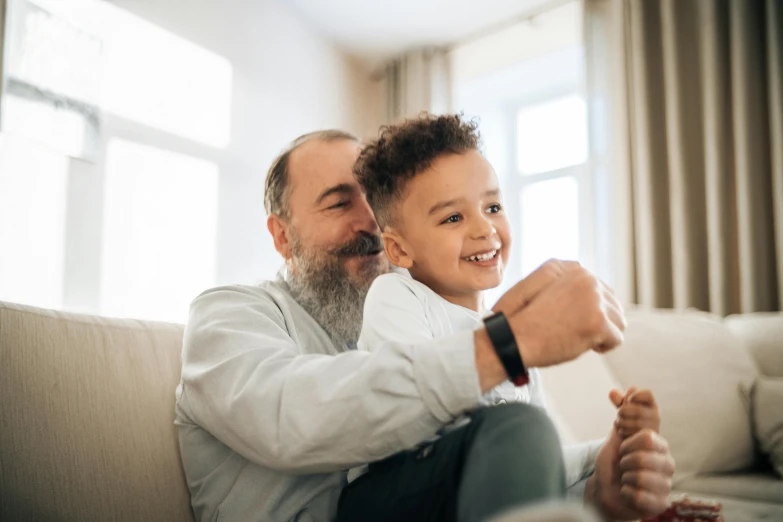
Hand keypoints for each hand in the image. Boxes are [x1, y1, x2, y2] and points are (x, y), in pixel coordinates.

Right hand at [500, 260, 626, 367]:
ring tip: (579, 337)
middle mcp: (587, 278)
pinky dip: (602, 347)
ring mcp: (594, 299)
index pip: (600, 289)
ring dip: (603, 333)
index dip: (588, 308)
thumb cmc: (520, 319)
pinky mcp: (598, 322)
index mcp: (572, 269)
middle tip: (573, 330)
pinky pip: (616, 338)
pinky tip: (583, 345)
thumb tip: (589, 281)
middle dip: (598, 320)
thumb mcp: (538, 284)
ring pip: (618, 320)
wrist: (511, 339)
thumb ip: (563, 279)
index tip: (571, 318)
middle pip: (612, 303)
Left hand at [587, 428, 674, 520]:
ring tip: (627, 480)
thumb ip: (620, 427)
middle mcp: (668, 464)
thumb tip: (622, 403)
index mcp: (660, 446)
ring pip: (641, 478)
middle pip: (642, 458)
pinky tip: (629, 494)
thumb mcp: (612, 444)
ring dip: (625, 479)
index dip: (627, 445)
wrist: (604, 491)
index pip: (647, 437)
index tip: (622, 451)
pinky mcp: (662, 504)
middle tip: (623, 468)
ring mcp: (667, 485)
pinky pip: (640, 497)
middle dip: (624, 463)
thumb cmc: (611, 466)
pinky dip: (627, 494)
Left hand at [611, 388, 660, 437]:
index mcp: (651, 405)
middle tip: (618, 413)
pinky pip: (632, 433)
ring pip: (634, 423)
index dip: (636, 395)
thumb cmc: (629, 418)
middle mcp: (655, 416)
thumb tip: (611, 392)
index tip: (629, 400)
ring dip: (620, 422)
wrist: (632, 439)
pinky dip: (622, 431)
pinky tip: (622, 431)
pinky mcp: (646, 438)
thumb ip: (619, 400)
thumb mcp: (625, 407)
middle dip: (622, 411)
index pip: (648, 394)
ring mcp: (652, 428)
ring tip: (619, 422)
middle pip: (638, 410)